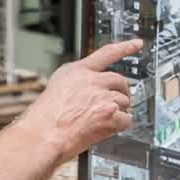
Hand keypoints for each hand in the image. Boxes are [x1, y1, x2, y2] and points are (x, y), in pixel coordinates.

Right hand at [11, 39, 143, 164]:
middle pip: (120, 81)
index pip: (106, 53)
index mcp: (77, 71)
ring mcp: (103, 97)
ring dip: (118, 111)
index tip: (137, 44)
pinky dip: (119, 126)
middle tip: (114, 103)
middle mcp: (92, 80)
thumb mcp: (57, 88)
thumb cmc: (44, 119)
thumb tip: (92, 88)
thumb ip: (77, 83)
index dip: (124, 47)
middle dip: (121, 92)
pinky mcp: (110, 115)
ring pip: (124, 101)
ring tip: (101, 121)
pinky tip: (106, 129)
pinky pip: (126, 120)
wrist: (42, 135)